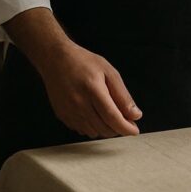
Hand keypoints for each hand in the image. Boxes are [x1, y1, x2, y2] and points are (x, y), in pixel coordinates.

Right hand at [4, 7, 141, 138]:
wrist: (55, 59)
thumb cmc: (83, 62)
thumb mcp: (109, 71)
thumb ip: (122, 95)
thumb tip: (135, 115)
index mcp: (93, 90)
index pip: (112, 117)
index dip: (125, 127)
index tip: (134, 130)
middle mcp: (79, 103)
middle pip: (104, 128)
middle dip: (118, 129)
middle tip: (125, 120)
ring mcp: (69, 111)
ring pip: (93, 132)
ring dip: (105, 128)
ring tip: (109, 115)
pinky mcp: (62, 115)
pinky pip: (82, 130)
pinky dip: (92, 127)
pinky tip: (94, 114)